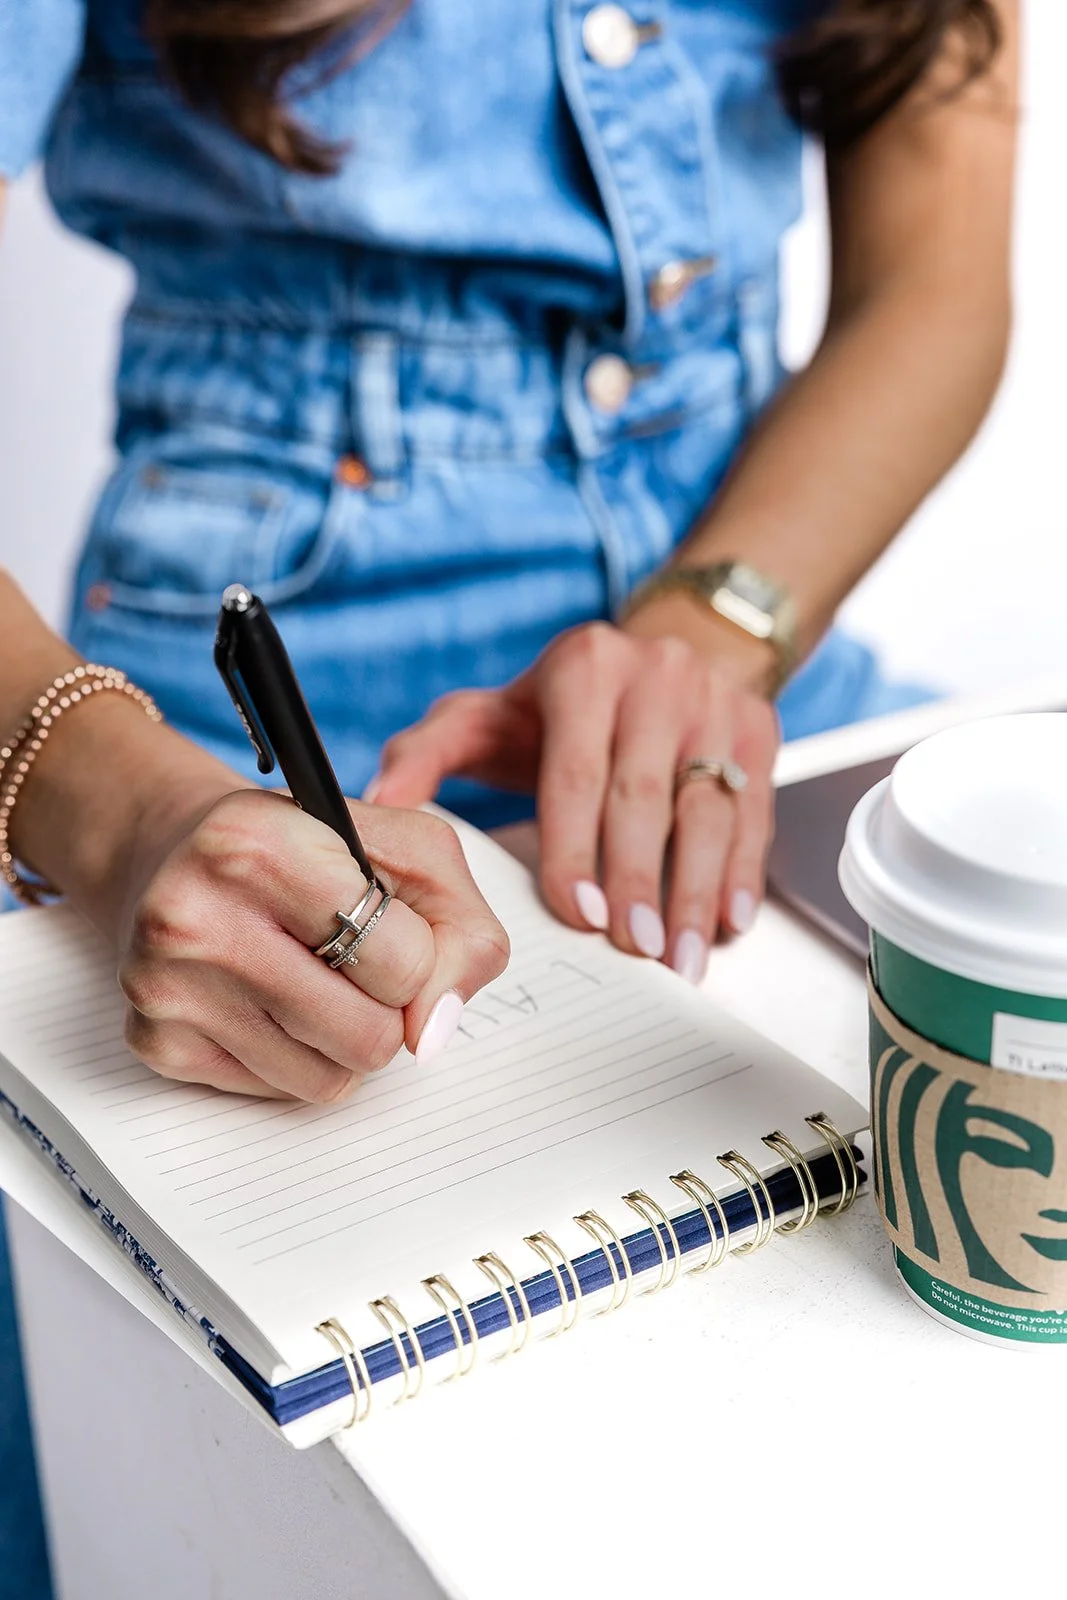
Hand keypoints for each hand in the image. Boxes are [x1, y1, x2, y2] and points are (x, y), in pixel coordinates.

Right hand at [116, 786, 508, 1101]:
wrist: (178, 853)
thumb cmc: (308, 849)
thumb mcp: (408, 851)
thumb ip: (462, 931)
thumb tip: (433, 1031)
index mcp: (259, 844)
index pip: (404, 964)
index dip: (419, 954)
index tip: (386, 925)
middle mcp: (196, 915)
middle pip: (370, 1037)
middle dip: (384, 1008)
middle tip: (352, 960)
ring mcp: (167, 986)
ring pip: (330, 1080)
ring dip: (345, 1039)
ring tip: (313, 976)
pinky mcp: (157, 1042)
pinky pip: (280, 1093)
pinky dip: (297, 1056)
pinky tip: (270, 998)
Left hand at [369, 623, 780, 984]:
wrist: (662, 649)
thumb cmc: (560, 704)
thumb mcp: (486, 714)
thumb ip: (426, 755)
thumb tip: (377, 803)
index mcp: (584, 670)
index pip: (578, 773)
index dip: (579, 848)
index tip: (579, 913)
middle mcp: (658, 677)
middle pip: (648, 797)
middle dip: (640, 882)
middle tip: (634, 950)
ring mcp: (717, 703)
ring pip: (711, 810)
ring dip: (698, 892)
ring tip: (679, 956)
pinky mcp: (759, 731)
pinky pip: (754, 813)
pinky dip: (744, 873)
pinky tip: (727, 922)